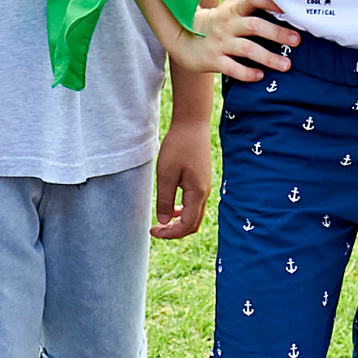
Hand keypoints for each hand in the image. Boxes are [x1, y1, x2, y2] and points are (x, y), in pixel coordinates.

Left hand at [152, 118, 210, 239]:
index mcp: (197, 193)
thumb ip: (164, 200)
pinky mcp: (201, 181)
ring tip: (161, 221)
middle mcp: (204, 193)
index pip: (186, 225)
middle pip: (193, 224)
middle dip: (174, 231)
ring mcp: (204, 187)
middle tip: (155, 230)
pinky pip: (194, 204)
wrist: (192, 124)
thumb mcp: (166, 175)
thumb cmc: (178, 147)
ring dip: (178, 222)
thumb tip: (163, 222)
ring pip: (194, 215)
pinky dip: (182, 211)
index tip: (152, 231)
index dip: (169, 233)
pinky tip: (170, 207)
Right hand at [173, 0, 299, 84]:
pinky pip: (231, 68)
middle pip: (254, 25)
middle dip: (277, 33)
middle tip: (297, 41)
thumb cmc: (217, 23)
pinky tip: (260, 76)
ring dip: (268, 57)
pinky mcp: (214, 60)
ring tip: (286, 65)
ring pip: (247, 49)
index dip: (270, 1)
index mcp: (234, 10)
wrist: (183, 40)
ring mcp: (221, 43)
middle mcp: (228, 25)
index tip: (289, 8)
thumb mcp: (229, 7)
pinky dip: (247, 73)